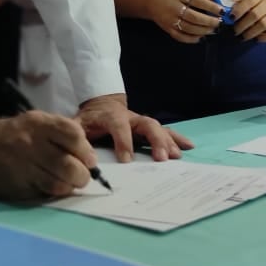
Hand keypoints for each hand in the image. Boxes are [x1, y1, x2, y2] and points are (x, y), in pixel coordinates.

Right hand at [0, 110, 98, 200]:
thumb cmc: (7, 136)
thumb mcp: (32, 123)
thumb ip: (58, 134)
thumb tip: (87, 156)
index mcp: (38, 123)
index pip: (74, 135)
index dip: (86, 151)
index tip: (89, 160)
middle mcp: (30, 143)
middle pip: (70, 165)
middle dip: (82, 176)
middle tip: (81, 177)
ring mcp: (22, 166)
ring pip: (59, 183)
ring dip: (68, 187)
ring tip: (65, 183)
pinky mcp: (15, 186)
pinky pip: (43, 193)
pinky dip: (50, 192)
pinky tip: (46, 186)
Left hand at [75, 94, 192, 162]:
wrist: (100, 105)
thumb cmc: (89, 119)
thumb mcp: (78, 125)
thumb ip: (77, 137)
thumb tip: (82, 157)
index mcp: (111, 116)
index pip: (119, 126)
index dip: (123, 141)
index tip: (127, 160)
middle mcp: (130, 117)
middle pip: (146, 124)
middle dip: (155, 140)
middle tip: (161, 158)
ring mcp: (141, 122)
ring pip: (158, 127)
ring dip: (168, 142)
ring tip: (176, 157)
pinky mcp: (148, 127)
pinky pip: (165, 131)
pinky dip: (177, 138)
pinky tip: (188, 147)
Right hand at [146, 0, 221, 43]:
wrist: (149, 1)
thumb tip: (219, 0)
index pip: (197, 0)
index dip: (210, 6)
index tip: (222, 10)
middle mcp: (173, 7)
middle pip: (193, 17)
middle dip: (209, 21)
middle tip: (219, 23)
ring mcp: (169, 20)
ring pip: (188, 28)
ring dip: (203, 31)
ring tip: (213, 30)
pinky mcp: (167, 29)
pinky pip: (181, 37)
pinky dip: (192, 39)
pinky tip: (201, 37)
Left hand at [230, 0, 265, 41]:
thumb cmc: (257, 6)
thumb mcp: (247, 1)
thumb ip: (235, 5)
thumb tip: (220, 10)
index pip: (249, 1)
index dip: (239, 10)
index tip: (230, 19)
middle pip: (255, 14)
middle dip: (243, 24)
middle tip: (235, 31)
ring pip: (264, 24)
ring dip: (251, 32)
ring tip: (243, 37)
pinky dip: (264, 37)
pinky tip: (256, 39)